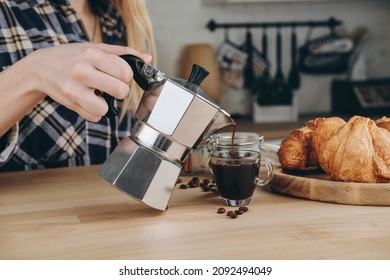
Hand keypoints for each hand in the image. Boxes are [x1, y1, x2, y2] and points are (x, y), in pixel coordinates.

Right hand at [27, 43, 151, 121]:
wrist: (40, 68)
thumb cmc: (72, 57)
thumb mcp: (96, 48)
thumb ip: (123, 53)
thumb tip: (148, 59)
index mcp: (92, 54)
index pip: (125, 72)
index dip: (126, 76)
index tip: (118, 75)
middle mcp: (82, 71)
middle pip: (120, 91)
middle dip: (119, 91)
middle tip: (110, 86)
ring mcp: (74, 90)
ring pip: (106, 109)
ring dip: (106, 105)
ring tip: (98, 95)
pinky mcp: (70, 104)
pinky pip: (95, 117)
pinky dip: (94, 112)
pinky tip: (87, 101)